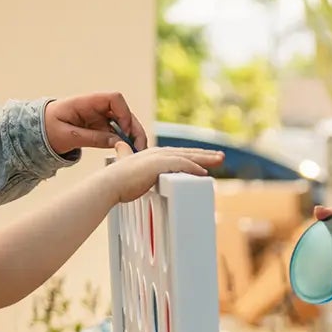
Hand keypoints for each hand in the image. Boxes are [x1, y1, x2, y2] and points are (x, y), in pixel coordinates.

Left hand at [45, 93, 147, 153]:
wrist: (33, 133)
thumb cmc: (46, 130)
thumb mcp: (68, 136)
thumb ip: (93, 138)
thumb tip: (118, 142)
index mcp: (85, 103)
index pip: (114, 98)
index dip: (124, 113)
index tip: (124, 131)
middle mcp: (95, 107)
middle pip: (124, 111)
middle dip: (134, 128)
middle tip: (138, 147)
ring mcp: (99, 117)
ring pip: (124, 122)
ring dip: (133, 135)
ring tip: (136, 152)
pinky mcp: (99, 127)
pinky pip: (118, 131)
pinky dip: (125, 140)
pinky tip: (128, 151)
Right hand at [102, 147, 223, 202]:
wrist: (110, 184)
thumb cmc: (118, 181)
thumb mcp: (127, 166)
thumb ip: (126, 156)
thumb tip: (120, 147)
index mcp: (153, 155)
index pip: (179, 154)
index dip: (193, 155)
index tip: (206, 158)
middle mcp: (158, 153)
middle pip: (187, 153)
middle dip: (205, 154)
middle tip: (221, 156)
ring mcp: (159, 157)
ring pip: (188, 156)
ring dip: (205, 158)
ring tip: (220, 160)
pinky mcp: (159, 164)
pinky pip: (182, 164)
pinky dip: (193, 167)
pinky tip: (203, 172)